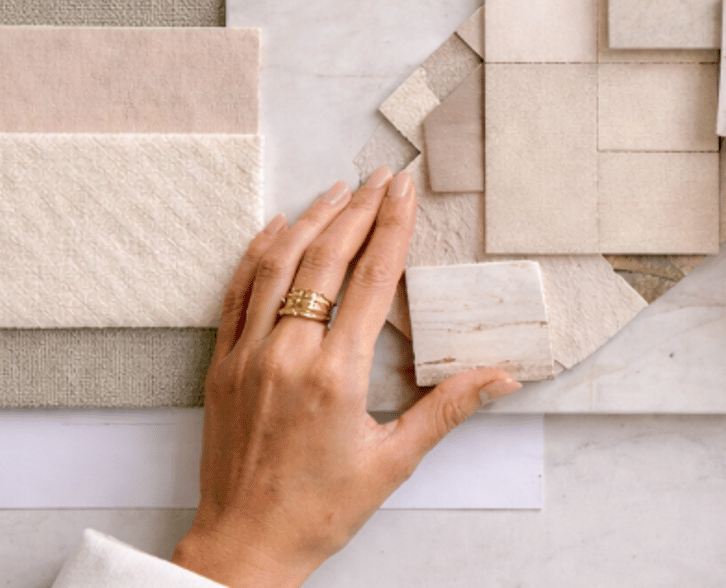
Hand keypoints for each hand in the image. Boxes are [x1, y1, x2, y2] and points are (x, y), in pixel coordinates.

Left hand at [171, 167, 521, 587]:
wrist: (245, 546)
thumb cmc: (319, 510)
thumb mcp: (394, 461)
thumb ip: (448, 408)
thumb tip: (503, 377)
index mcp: (335, 376)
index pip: (371, 280)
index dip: (390, 228)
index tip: (403, 191)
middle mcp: (288, 356)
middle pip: (325, 261)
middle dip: (356, 211)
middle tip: (380, 178)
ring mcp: (248, 357)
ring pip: (277, 267)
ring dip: (309, 222)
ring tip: (336, 191)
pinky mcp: (222, 366)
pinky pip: (237, 294)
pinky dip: (257, 255)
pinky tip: (275, 230)